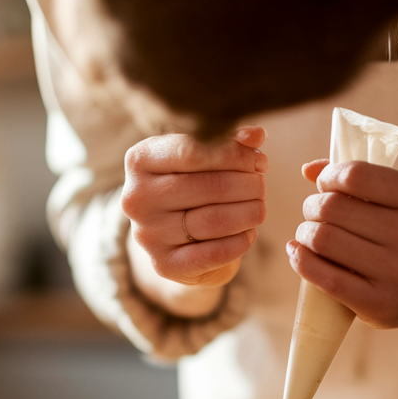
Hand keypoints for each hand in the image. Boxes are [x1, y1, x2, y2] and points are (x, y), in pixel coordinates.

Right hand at [122, 126, 267, 289]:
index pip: (194, 151)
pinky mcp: (164, 264)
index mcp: (140, 160)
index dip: (235, 156)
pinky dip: (240, 242)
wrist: (173, 240)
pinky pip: (214, 253)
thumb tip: (256, 135)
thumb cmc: (192, 188)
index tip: (260, 162)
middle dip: (247, 186)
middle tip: (261, 187)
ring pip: (214, 220)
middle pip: (208, 187)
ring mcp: (148, 233)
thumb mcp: (204, 159)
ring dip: (248, 213)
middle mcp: (136, 196)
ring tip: (259, 209)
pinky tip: (249, 233)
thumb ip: (230, 142)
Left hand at [288, 159, 397, 328]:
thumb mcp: (393, 201)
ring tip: (308, 235)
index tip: (324, 185)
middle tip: (313, 214)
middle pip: (332, 207)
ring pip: (323, 239)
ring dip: (304, 233)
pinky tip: (297, 252)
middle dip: (312, 207)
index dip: (329, 177)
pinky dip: (300, 260)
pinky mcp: (379, 303)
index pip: (356, 175)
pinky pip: (325, 277)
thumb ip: (354, 180)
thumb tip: (308, 169)